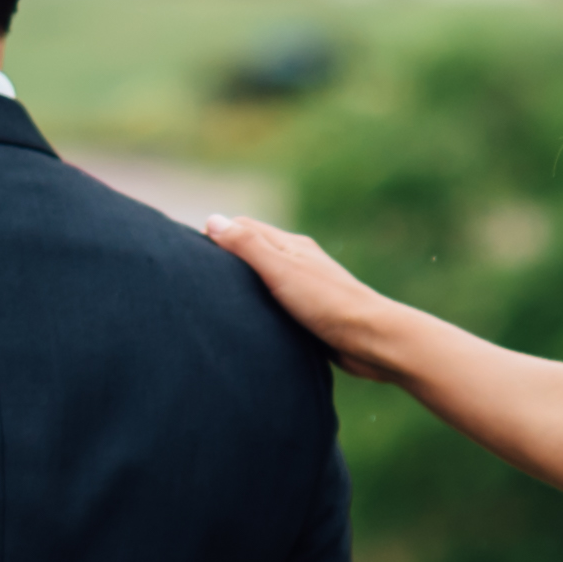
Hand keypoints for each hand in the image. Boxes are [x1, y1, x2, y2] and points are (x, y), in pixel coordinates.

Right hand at [200, 213, 402, 367]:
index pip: (244, 228)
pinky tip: (249, 322)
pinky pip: (277, 306)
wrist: (374, 341)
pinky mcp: (311, 316)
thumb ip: (248, 246)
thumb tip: (212, 220)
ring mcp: (306, 290)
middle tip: (194, 275)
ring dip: (243, 286)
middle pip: (254, 252)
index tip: (188, 249)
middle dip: (226, 258)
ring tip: (215, 300)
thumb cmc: (329, 304)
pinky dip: (260, 308)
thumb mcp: (281, 270)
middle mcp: (298, 263)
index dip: (217, 233)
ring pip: (265, 281)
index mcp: (290, 246)